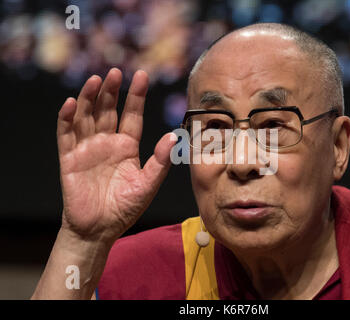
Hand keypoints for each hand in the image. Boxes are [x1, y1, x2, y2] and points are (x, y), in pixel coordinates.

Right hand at [57, 68, 175, 242]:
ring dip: (89, 98)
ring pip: (86, 116)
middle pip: (108, 110)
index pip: (132, 115)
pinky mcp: (69, 158)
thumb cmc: (125, 208)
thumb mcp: (147, 184)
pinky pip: (66, 134)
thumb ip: (160, 162)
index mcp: (127, 146)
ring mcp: (87, 149)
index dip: (136, 96)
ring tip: (95, 80)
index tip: (142, 75)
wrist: (99, 230)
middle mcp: (107, 143)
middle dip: (111, 91)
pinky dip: (66, 118)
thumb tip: (175, 137)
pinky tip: (70, 103)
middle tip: (115, 72)